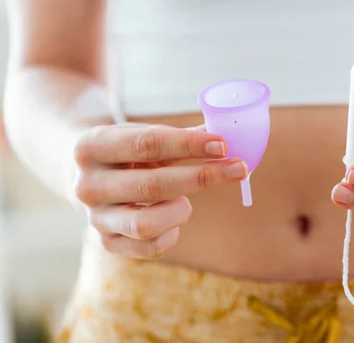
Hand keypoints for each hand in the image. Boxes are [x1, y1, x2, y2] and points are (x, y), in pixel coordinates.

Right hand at [73, 123, 247, 258]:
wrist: (84, 172)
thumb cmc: (127, 150)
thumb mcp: (146, 135)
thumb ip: (184, 137)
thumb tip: (230, 135)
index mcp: (91, 146)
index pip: (147, 144)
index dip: (189, 145)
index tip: (223, 145)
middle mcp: (86, 185)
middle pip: (152, 185)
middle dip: (202, 177)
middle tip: (240, 168)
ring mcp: (94, 218)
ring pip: (146, 224)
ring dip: (180, 210)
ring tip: (186, 200)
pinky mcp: (106, 242)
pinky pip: (148, 248)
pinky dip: (172, 234)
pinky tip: (176, 218)